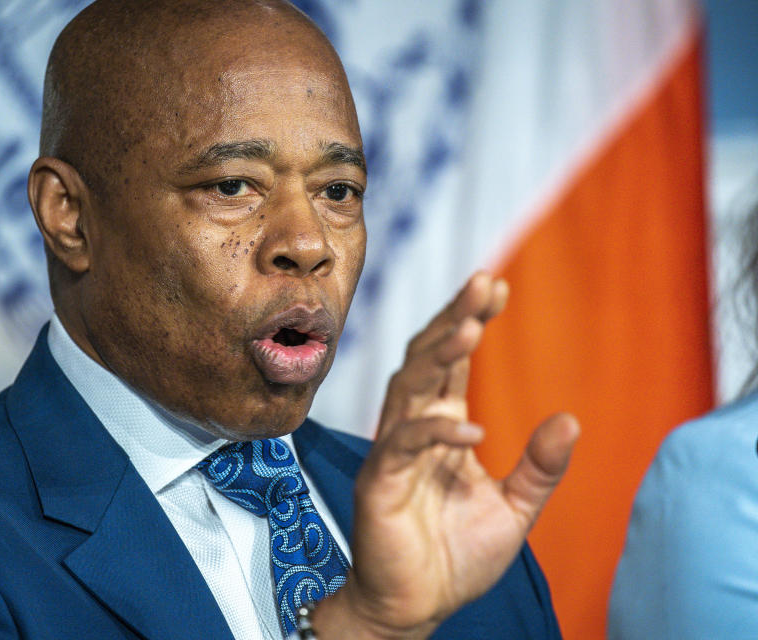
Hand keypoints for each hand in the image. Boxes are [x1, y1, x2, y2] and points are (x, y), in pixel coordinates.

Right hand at [312, 273, 578, 638]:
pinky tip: (471, 430)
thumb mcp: (514, 508)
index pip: (453, 360)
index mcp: (443, 425)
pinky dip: (435, 432)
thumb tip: (570, 419)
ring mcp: (394, 451)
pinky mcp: (381, 480)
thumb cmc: (456, 555)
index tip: (497, 286)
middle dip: (454, 317)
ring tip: (471, 325)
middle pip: (428, 356)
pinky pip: (404, 443)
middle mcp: (415, 427)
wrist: (418, 604)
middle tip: (484, 281)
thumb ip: (540, 467)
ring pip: (409, 386)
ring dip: (437, 354)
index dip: (471, 319)